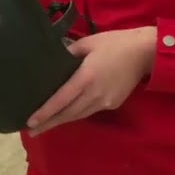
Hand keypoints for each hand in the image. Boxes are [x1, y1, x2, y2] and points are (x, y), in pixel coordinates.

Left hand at [26, 26, 156, 136]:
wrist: (144, 53)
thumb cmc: (115, 43)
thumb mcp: (88, 42)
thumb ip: (69, 52)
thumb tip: (54, 60)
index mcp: (86, 77)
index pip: (61, 99)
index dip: (45, 112)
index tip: (30, 122)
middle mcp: (94, 94)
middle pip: (67, 113)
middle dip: (48, 123)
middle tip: (31, 131)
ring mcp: (104, 102)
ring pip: (78, 115)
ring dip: (61, 121)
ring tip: (44, 126)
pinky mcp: (112, 104)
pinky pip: (89, 111)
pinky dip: (76, 114)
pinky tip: (66, 114)